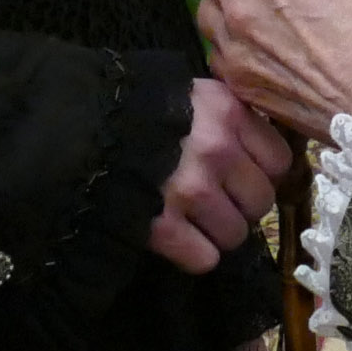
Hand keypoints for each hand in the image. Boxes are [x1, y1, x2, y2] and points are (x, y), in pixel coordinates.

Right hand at [146, 76, 296, 274]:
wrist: (72, 126)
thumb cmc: (133, 105)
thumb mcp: (187, 92)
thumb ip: (225, 114)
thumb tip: (258, 147)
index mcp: (225, 111)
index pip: (279, 160)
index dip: (261, 171)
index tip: (242, 174)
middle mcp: (216, 149)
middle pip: (260, 201)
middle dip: (239, 205)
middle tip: (214, 200)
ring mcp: (190, 190)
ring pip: (235, 235)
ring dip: (216, 233)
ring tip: (190, 219)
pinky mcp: (163, 226)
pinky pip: (203, 259)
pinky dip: (191, 254)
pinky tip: (174, 236)